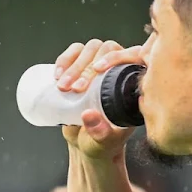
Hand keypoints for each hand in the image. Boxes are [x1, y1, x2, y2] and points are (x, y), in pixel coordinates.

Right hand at [55, 39, 141, 159]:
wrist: (87, 143)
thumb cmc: (102, 144)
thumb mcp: (103, 142)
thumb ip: (99, 133)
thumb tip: (88, 114)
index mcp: (134, 87)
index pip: (134, 56)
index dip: (117, 57)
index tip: (98, 70)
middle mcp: (121, 72)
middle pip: (109, 49)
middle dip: (88, 67)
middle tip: (75, 89)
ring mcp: (102, 66)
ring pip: (91, 48)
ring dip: (74, 63)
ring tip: (62, 87)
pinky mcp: (83, 66)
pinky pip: (76, 51)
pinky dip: (65, 59)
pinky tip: (56, 75)